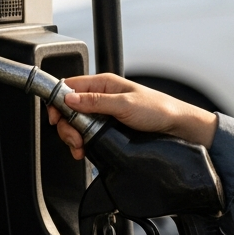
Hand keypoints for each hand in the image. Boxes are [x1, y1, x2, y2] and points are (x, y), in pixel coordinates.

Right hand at [46, 73, 219, 158]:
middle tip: (74, 140)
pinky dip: (82, 143)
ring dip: (73, 137)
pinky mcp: (108, 127)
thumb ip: (95, 102)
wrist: (177, 127)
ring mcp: (104, 113)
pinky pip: (87, 133)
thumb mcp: (124, 104)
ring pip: (76, 123)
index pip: (69, 86)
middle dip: (66, 126)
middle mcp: (101, 96)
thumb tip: (69, 99)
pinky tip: (85, 150)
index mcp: (103, 84)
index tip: (56, 118)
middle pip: (68, 108)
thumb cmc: (158, 110)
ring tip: (80, 148)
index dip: (58, 101)